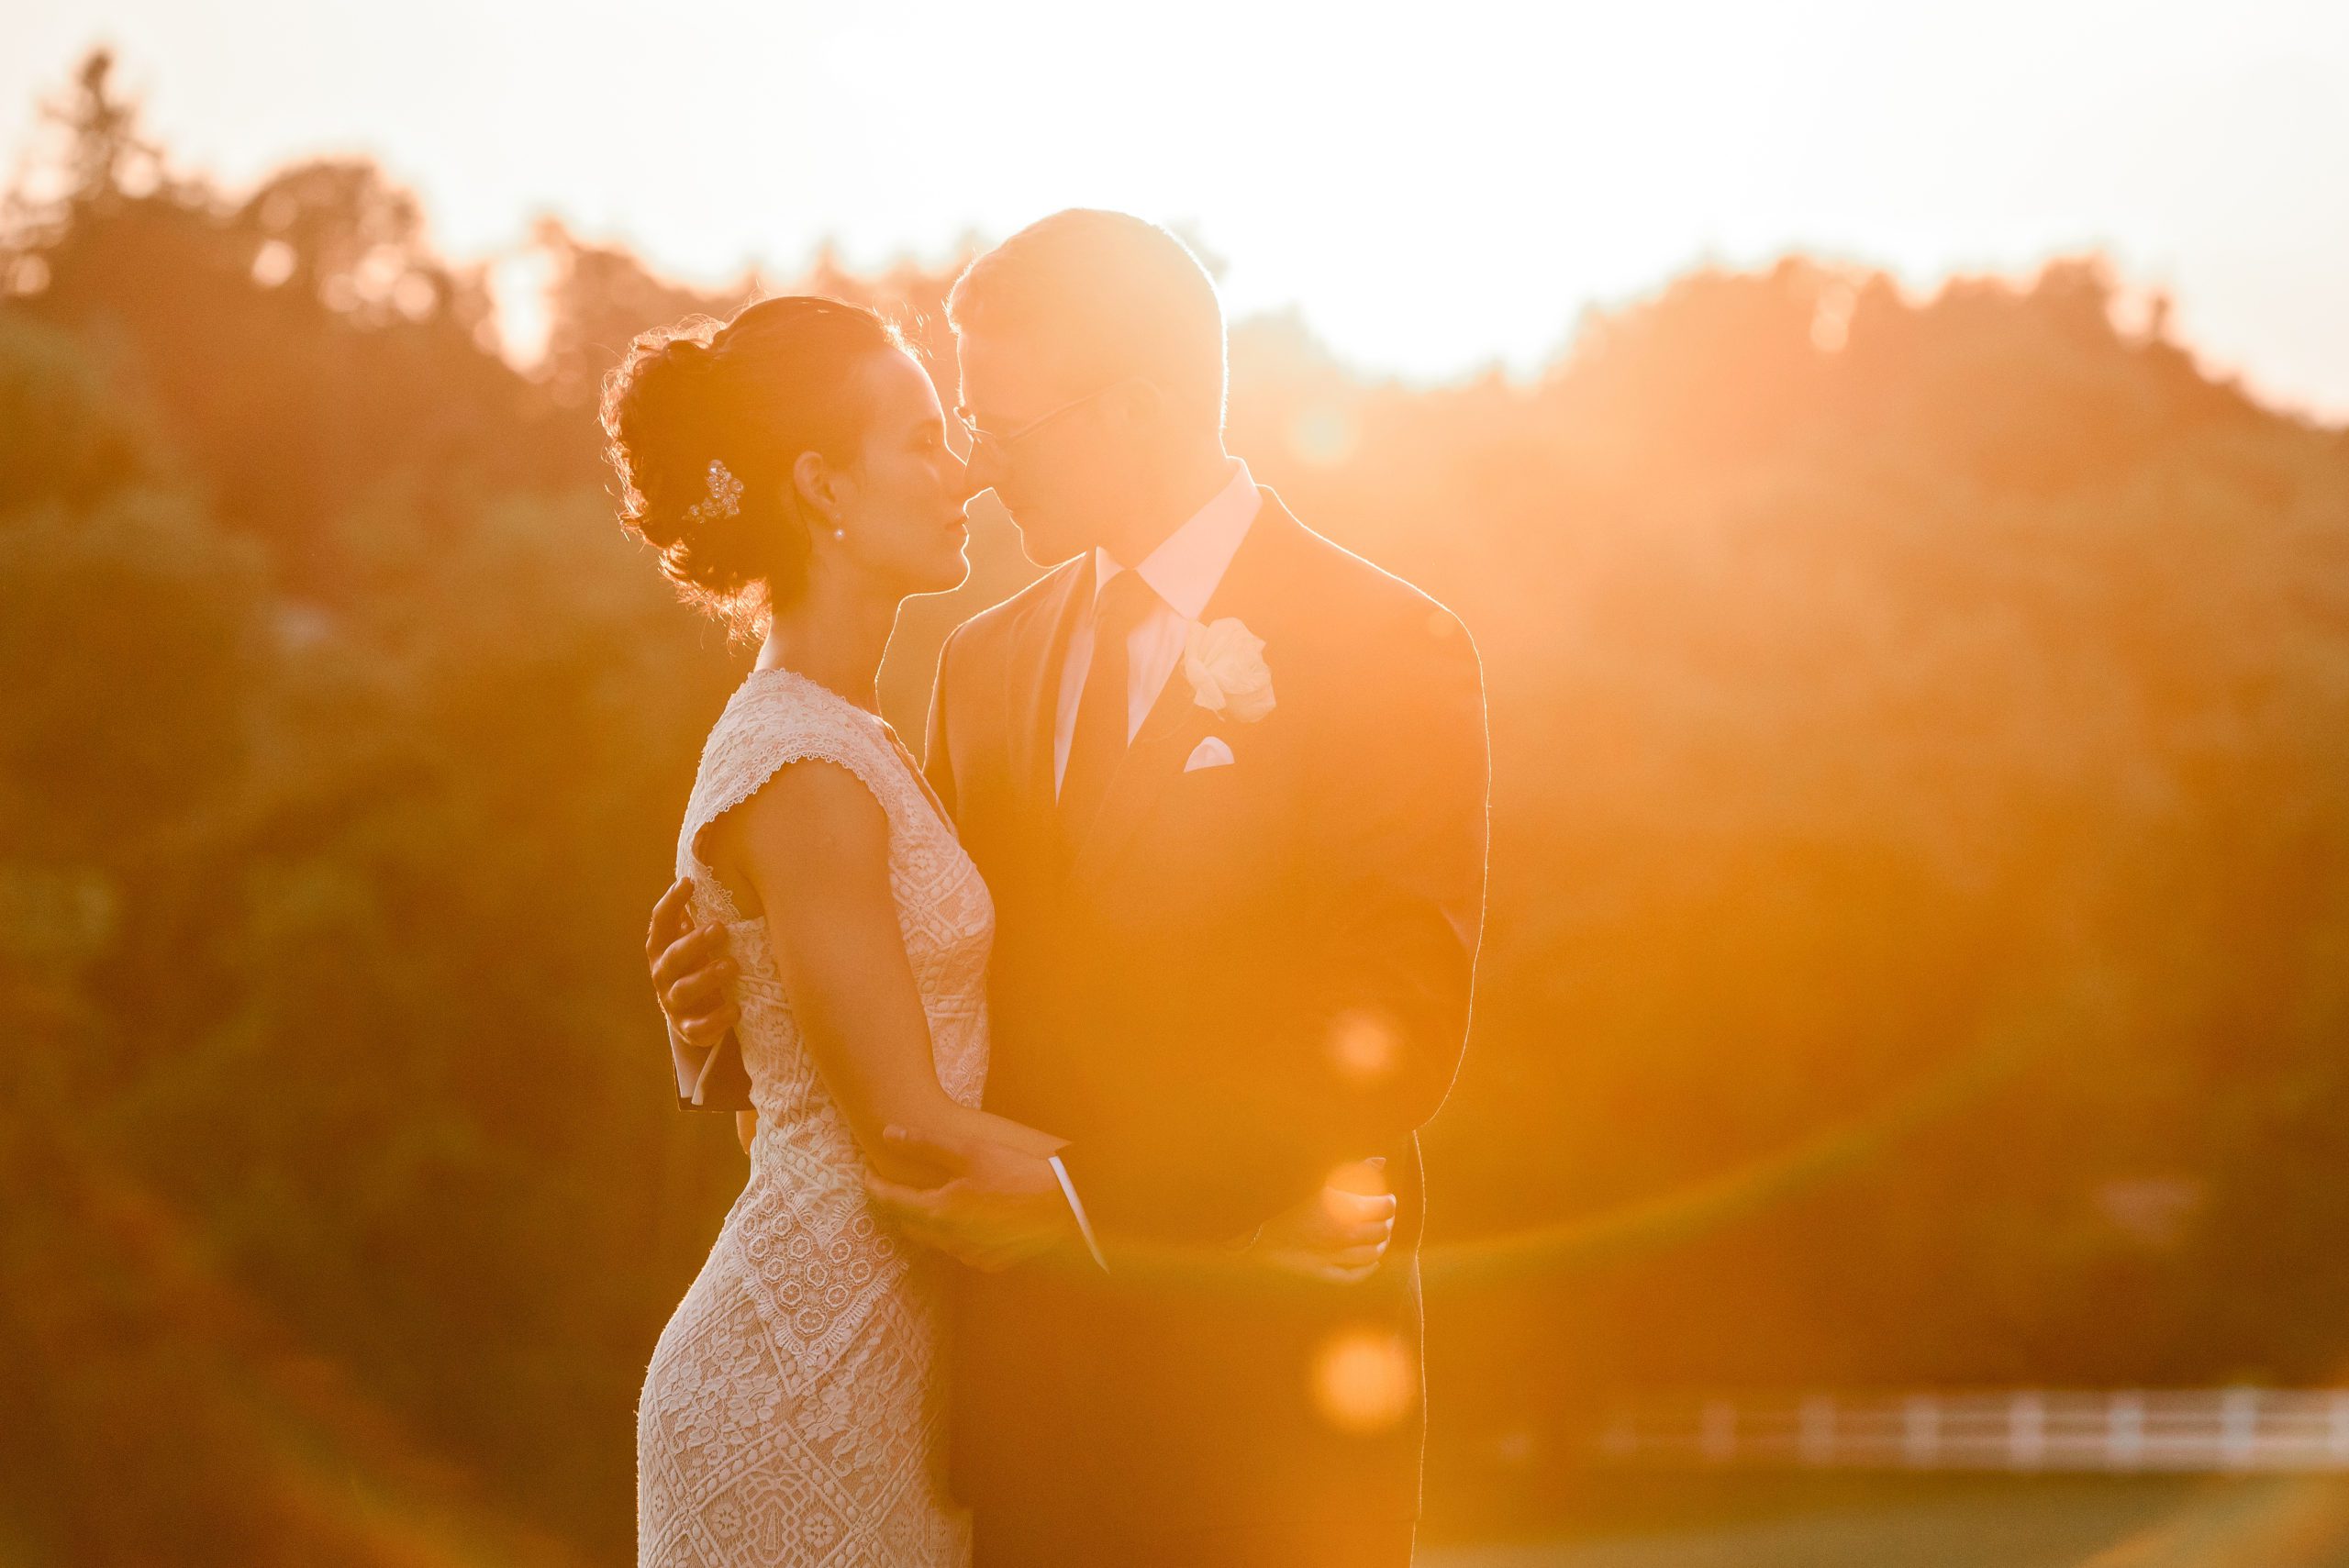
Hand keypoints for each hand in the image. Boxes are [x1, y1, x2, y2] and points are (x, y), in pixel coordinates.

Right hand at [647, 877, 738, 1046]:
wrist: (694, 1014)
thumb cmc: (699, 963)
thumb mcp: (697, 938)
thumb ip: (700, 912)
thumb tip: (711, 855)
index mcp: (663, 947)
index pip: (660, 922)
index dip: (671, 902)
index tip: (688, 882)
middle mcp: (663, 974)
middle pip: (673, 958)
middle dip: (695, 943)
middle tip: (721, 928)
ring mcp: (673, 1003)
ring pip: (684, 991)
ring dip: (707, 978)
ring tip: (732, 966)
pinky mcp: (688, 1028)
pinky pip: (699, 1027)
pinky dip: (716, 1020)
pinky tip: (736, 1009)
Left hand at [863, 1125, 1075, 1272]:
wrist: (1065, 1205)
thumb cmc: (1017, 1173)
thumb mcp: (970, 1150)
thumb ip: (925, 1143)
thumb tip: (888, 1133)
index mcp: (940, 1212)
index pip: (891, 1201)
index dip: (874, 1186)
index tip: (866, 1174)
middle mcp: (950, 1241)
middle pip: (909, 1223)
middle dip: (899, 1203)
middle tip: (896, 1183)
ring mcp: (971, 1256)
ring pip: (935, 1239)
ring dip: (928, 1219)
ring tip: (933, 1197)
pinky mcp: (991, 1263)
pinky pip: (961, 1249)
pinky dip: (955, 1233)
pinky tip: (967, 1216)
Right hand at [1250, 1159, 1396, 1283]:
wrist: (1251, 1226)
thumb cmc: (1284, 1197)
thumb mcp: (1318, 1177)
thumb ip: (1353, 1168)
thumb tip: (1381, 1160)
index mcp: (1345, 1208)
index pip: (1385, 1207)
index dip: (1389, 1201)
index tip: (1386, 1198)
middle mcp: (1344, 1235)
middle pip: (1382, 1231)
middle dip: (1387, 1222)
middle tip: (1383, 1215)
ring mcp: (1333, 1257)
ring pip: (1373, 1254)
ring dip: (1380, 1243)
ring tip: (1377, 1235)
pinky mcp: (1322, 1273)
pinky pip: (1356, 1276)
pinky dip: (1368, 1269)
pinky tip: (1371, 1261)